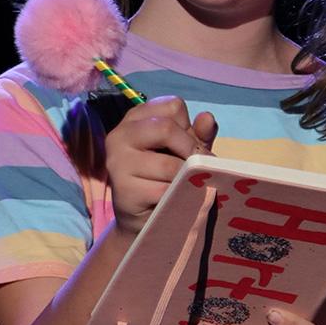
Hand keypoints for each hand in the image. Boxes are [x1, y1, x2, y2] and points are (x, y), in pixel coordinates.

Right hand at [105, 97, 217, 237]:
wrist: (143, 218)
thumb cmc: (164, 177)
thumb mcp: (184, 151)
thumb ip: (197, 134)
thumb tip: (207, 119)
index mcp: (135, 119)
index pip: (173, 106)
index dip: (189, 127)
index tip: (190, 147)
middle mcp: (120, 135)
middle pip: (166, 128)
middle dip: (190, 149)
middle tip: (199, 167)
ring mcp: (118, 162)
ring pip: (168, 164)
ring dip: (186, 178)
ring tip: (186, 185)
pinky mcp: (124, 190)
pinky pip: (164, 190)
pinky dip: (177, 196)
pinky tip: (175, 200)